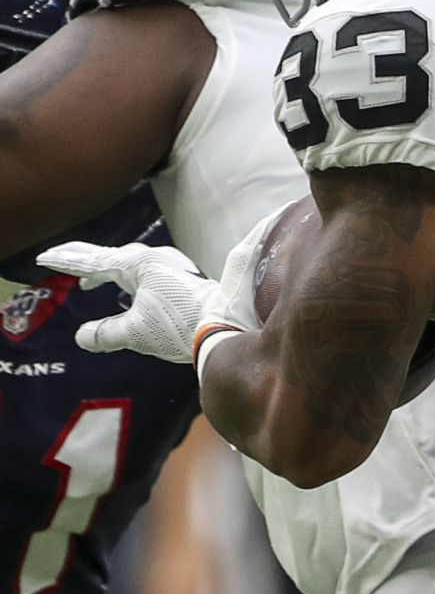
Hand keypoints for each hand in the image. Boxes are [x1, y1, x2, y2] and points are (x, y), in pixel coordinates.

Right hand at [36, 239, 236, 365]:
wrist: (228, 328)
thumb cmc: (180, 326)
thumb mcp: (135, 332)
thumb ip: (106, 333)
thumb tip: (82, 336)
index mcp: (139, 264)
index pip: (94, 260)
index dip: (68, 261)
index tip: (46, 258)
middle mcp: (156, 258)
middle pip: (112, 257)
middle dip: (87, 262)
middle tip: (63, 263)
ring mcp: (173, 267)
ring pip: (132, 265)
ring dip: (109, 272)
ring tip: (91, 282)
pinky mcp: (185, 280)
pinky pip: (147, 274)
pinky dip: (130, 280)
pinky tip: (130, 293)